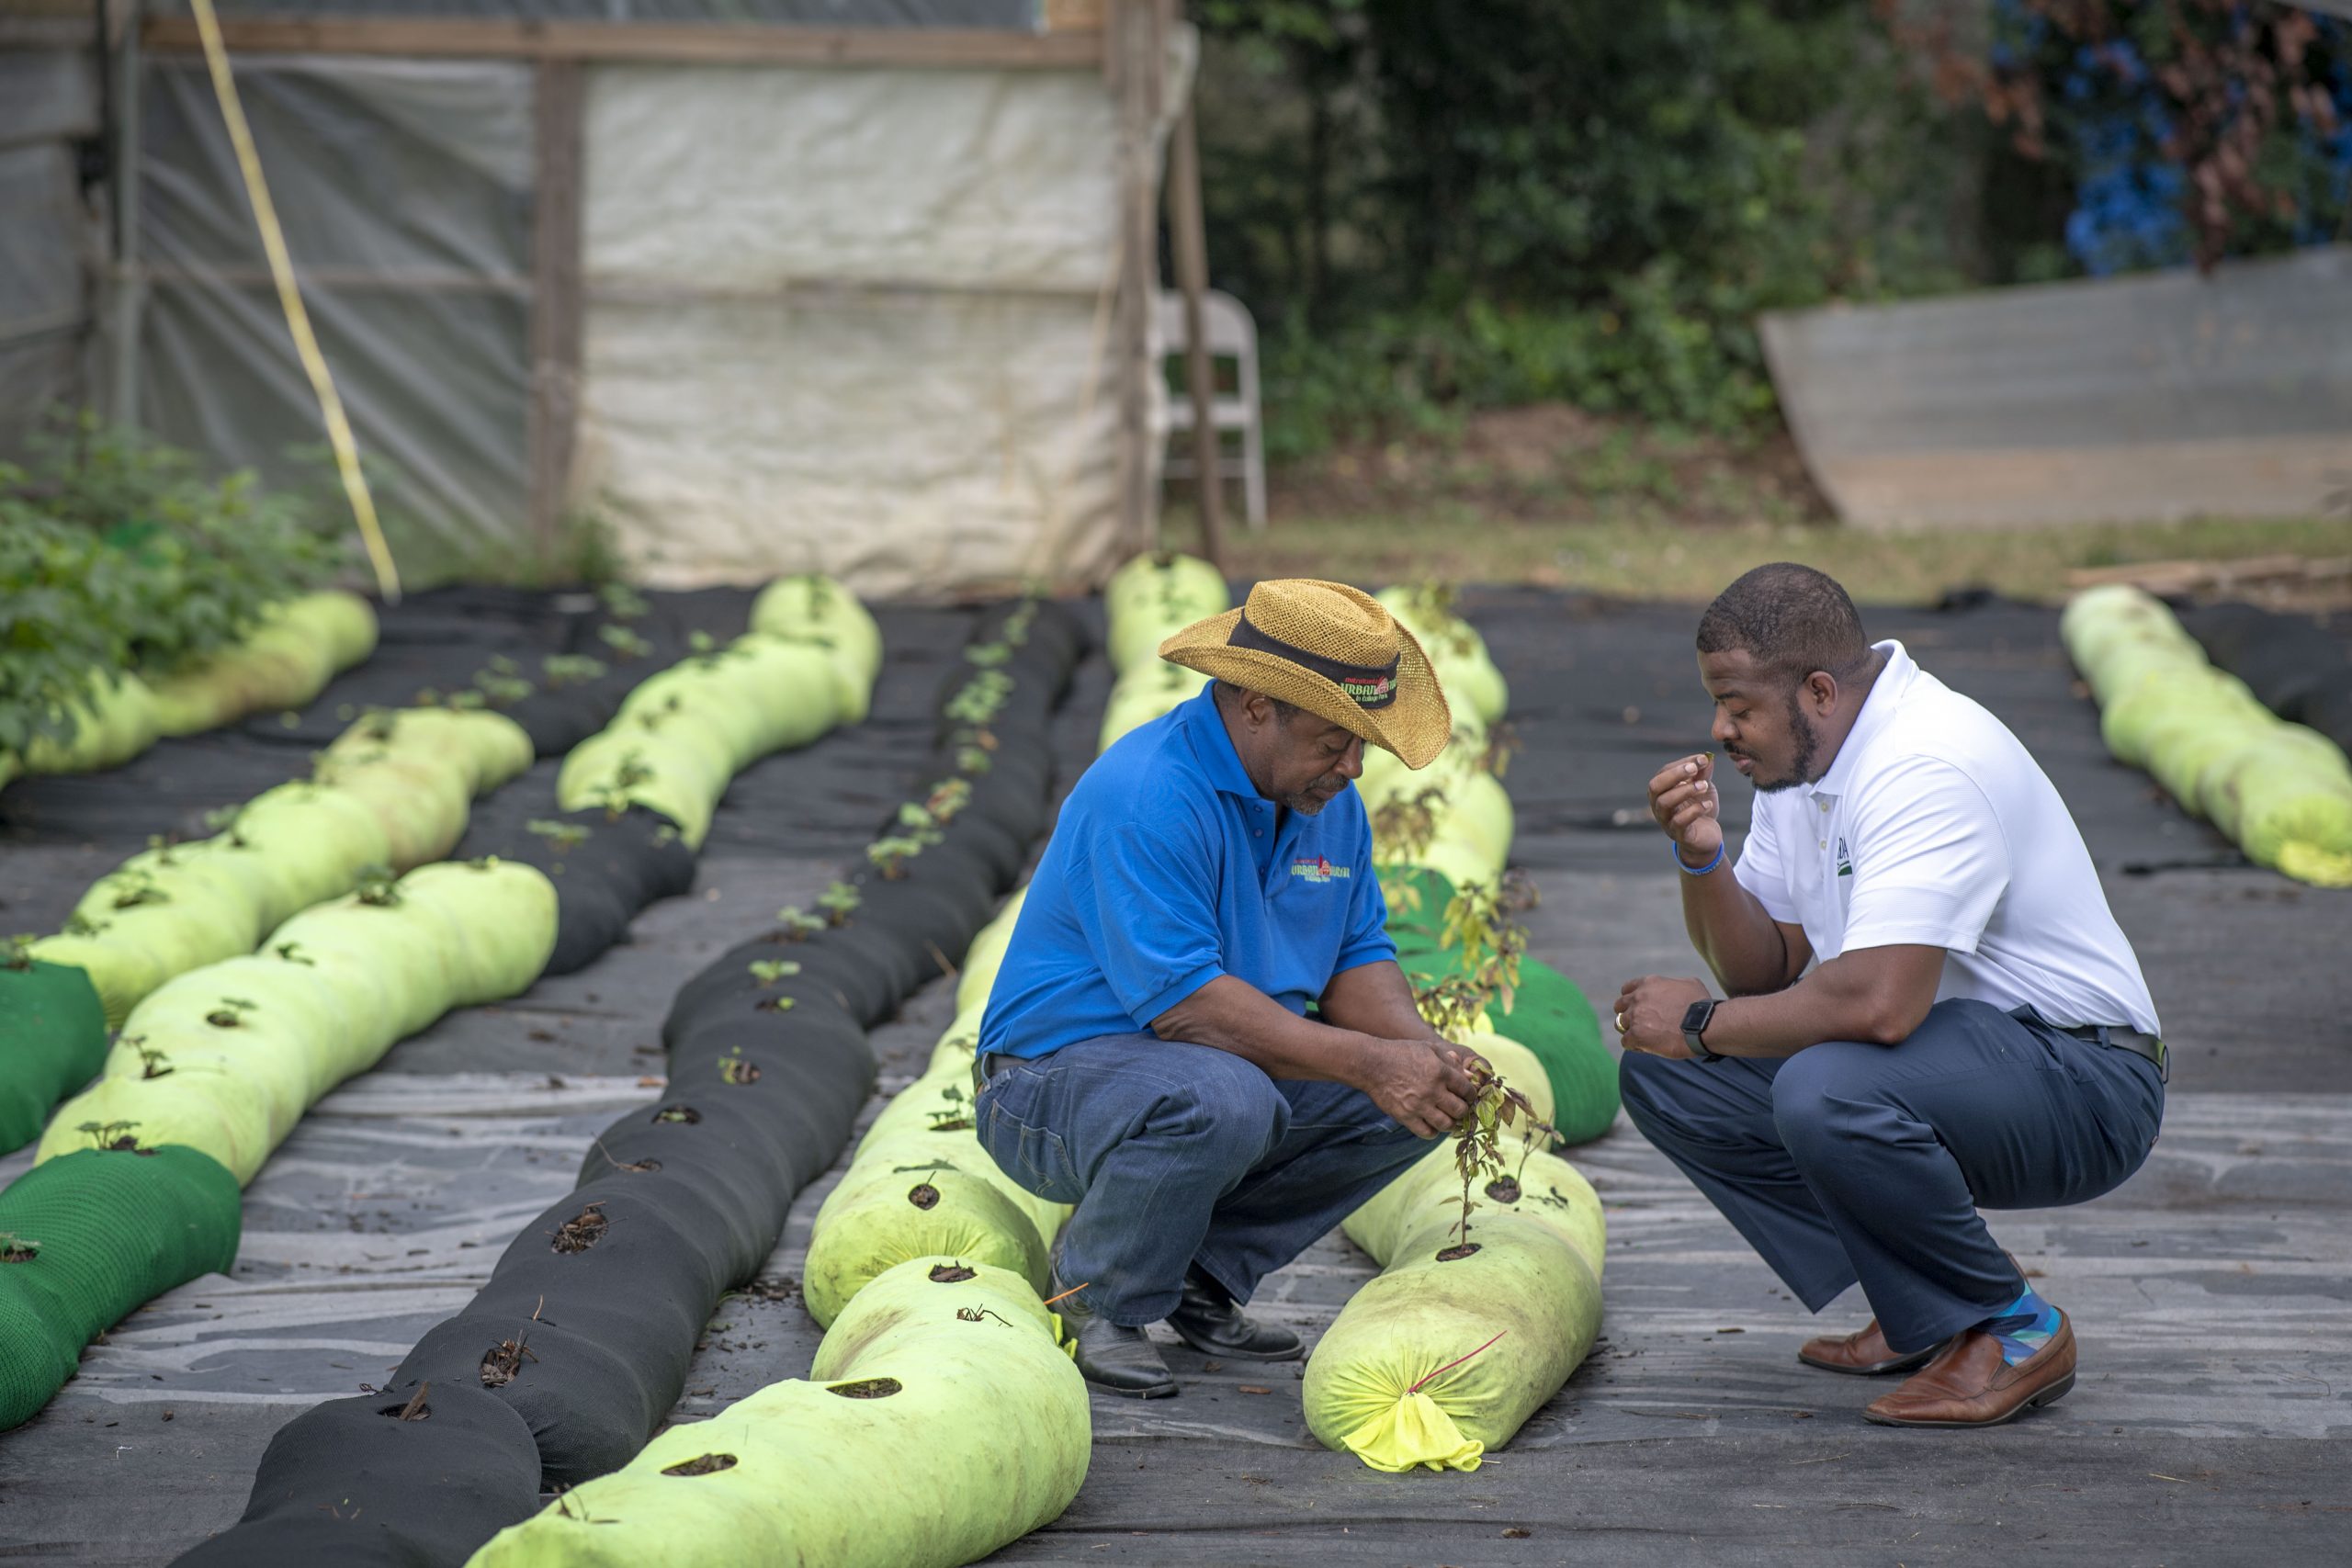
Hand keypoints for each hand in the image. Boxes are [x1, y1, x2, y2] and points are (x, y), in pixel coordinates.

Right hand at [1359, 1038, 1477, 1137]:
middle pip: (1460, 1110)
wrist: (1372, 1064)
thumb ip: (1451, 1062)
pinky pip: (1428, 1133)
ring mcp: (1419, 1105)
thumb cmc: (1402, 1053)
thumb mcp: (1429, 1048)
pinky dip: (1433, 1131)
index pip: (1467, 1090)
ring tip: (1447, 1117)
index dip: (1471, 1094)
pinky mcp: (1406, 1117)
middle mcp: (1433, 1090)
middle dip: (1463, 1109)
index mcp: (1440, 1072)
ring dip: (1451, 1123)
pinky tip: (1431, 1123)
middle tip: (1458, 1107)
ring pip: (1447, 1125)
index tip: (1467, 1095)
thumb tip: (1470, 1076)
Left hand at [1614, 976, 1712, 1059]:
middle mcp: (1638, 997)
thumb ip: (1674, 984)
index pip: (1626, 989)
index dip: (1631, 1000)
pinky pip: (1626, 1042)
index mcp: (1649, 983)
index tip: (1638, 1008)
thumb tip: (1674, 988)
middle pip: (1619, 1006)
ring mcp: (1636, 1016)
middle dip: (1628, 1014)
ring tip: (1645, 1037)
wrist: (1705, 1025)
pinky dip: (1634, 1045)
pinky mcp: (1637, 1034)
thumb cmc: (1702, 1006)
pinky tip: (1647, 1047)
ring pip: (1620, 1024)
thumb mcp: (1689, 984)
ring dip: (1631, 1030)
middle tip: (1640, 1024)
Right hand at [1648, 753, 1723, 865]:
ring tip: (1704, 785)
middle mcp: (1658, 805)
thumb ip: (1703, 773)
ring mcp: (1666, 821)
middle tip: (1694, 768)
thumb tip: (1706, 757)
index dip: (1682, 763)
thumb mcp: (1704, 787)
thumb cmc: (1700, 809)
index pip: (1664, 772)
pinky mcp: (1679, 835)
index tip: (1702, 758)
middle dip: (1674, 774)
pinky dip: (1694, 810)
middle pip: (1655, 786)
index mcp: (1662, 791)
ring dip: (1685, 791)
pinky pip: (1679, 822)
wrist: (1707, 837)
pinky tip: (1707, 804)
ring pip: (1665, 803)